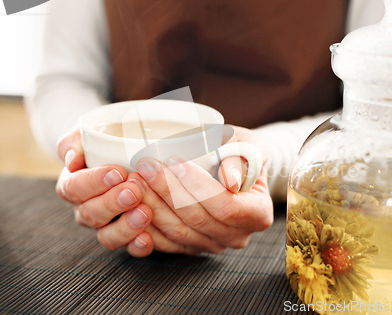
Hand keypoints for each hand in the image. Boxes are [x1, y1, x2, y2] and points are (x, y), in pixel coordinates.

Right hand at [55, 127, 153, 256]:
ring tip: (145, 213)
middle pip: (91, 214)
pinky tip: (147, 239)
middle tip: (134, 191)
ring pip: (107, 236)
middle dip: (113, 203)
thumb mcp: (88, 133)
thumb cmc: (106, 142)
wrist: (128, 153)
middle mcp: (86, 208)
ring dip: (126, 227)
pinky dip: (137, 246)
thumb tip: (72, 159)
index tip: (117, 172)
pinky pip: (129, 248)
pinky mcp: (127, 236)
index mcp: (73, 185)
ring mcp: (106, 225)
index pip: (74, 187)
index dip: (94, 182)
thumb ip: (75, 141)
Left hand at [135, 126, 273, 254]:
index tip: (174, 160)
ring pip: (177, 232)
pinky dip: (146, 223)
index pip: (226, 206)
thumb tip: (230, 182)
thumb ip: (242, 158)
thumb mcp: (249, 144)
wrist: (233, 169)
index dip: (197, 185)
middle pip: (197, 220)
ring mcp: (214, 245)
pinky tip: (133, 201)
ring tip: (135, 178)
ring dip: (152, 205)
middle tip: (145, 166)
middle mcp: (238, 236)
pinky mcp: (192, 247)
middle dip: (167, 191)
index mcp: (258, 214)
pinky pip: (165, 242)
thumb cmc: (241, 152)